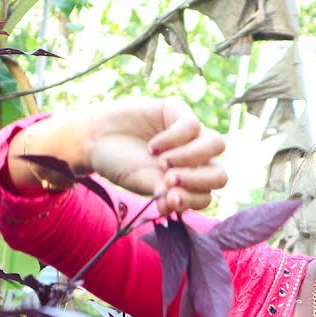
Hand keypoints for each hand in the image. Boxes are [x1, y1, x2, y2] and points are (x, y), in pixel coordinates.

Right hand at [83, 98, 227, 215]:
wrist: (95, 140)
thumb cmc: (120, 165)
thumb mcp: (142, 184)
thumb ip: (162, 194)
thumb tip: (174, 205)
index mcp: (188, 181)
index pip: (206, 196)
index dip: (191, 200)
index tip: (166, 201)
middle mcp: (195, 159)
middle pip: (220, 174)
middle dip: (198, 180)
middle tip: (169, 180)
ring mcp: (190, 134)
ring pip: (217, 144)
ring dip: (191, 156)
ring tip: (163, 162)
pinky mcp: (179, 112)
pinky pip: (192, 125)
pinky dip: (172, 139)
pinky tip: (152, 146)